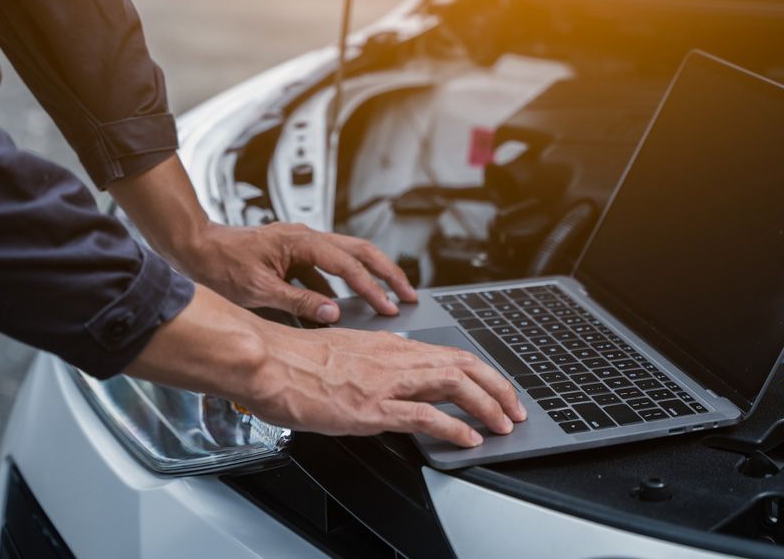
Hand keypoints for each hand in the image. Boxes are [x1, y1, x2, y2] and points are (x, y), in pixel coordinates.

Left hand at [176, 221, 416, 322]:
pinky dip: (341, 285)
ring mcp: (302, 245)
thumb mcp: (260, 291)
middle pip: (361, 251)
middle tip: (408, 294)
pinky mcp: (295, 255)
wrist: (194, 247)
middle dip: (388, 272)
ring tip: (386, 298)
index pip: (349, 265)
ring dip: (369, 276)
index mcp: (302, 242)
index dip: (372, 287)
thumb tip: (333, 313)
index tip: (389, 306)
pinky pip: (327, 269)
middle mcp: (306, 238)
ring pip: (348, 257)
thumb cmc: (220, 264)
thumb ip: (299, 302)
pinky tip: (343, 305)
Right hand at [249, 325, 526, 445]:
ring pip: (454, 383)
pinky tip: (468, 438)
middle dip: (498, 388)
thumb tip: (398, 360)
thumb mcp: (348, 349)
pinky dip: (453, 427)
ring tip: (502, 425)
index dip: (483, 373)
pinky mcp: (371, 407)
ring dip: (487, 405)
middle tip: (515, 410)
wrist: (268, 362)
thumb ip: (377, 356)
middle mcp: (395, 357)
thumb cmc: (297, 359)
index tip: (498, 390)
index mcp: (390, 345)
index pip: (451, 354)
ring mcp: (386, 382)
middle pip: (464, 364)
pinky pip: (424, 415)